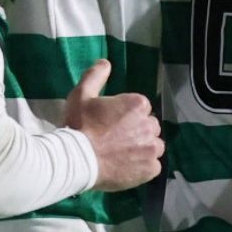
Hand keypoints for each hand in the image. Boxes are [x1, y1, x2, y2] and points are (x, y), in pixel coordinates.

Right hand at [63, 59, 163, 190]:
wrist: (78, 160)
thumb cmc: (80, 125)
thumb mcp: (81, 95)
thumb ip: (95, 76)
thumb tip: (106, 62)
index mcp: (137, 104)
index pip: (140, 107)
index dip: (126, 115)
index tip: (111, 122)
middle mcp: (150, 125)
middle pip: (149, 126)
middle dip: (137, 130)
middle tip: (116, 139)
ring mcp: (152, 148)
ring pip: (153, 146)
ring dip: (143, 148)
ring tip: (123, 154)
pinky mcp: (150, 169)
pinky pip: (153, 166)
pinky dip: (143, 166)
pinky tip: (127, 166)